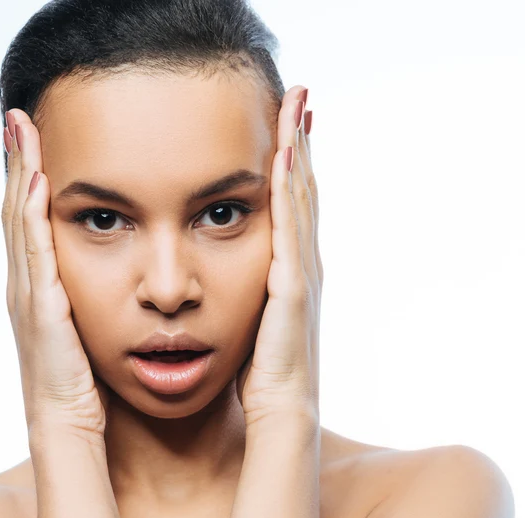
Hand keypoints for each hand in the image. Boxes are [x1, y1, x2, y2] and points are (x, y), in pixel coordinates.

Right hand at [2, 110, 109, 442]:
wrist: (73, 428)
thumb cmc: (90, 385)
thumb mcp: (94, 330)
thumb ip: (102, 300)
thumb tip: (129, 276)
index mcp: (42, 289)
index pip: (31, 222)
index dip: (29, 178)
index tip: (35, 137)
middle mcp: (27, 286)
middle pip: (16, 211)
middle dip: (16, 162)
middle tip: (18, 115)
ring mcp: (29, 297)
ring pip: (18, 223)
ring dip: (18, 174)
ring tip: (19, 130)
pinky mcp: (42, 312)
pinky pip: (35, 254)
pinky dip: (31, 216)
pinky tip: (35, 182)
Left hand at [235, 85, 321, 426]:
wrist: (281, 416)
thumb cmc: (262, 378)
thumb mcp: (253, 323)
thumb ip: (248, 293)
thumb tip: (222, 275)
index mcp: (290, 273)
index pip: (291, 207)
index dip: (291, 164)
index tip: (286, 123)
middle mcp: (302, 265)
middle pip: (303, 191)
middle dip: (301, 142)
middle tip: (299, 95)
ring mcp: (302, 274)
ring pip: (301, 199)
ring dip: (299, 151)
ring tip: (296, 106)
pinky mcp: (294, 288)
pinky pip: (291, 229)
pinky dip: (290, 190)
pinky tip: (284, 156)